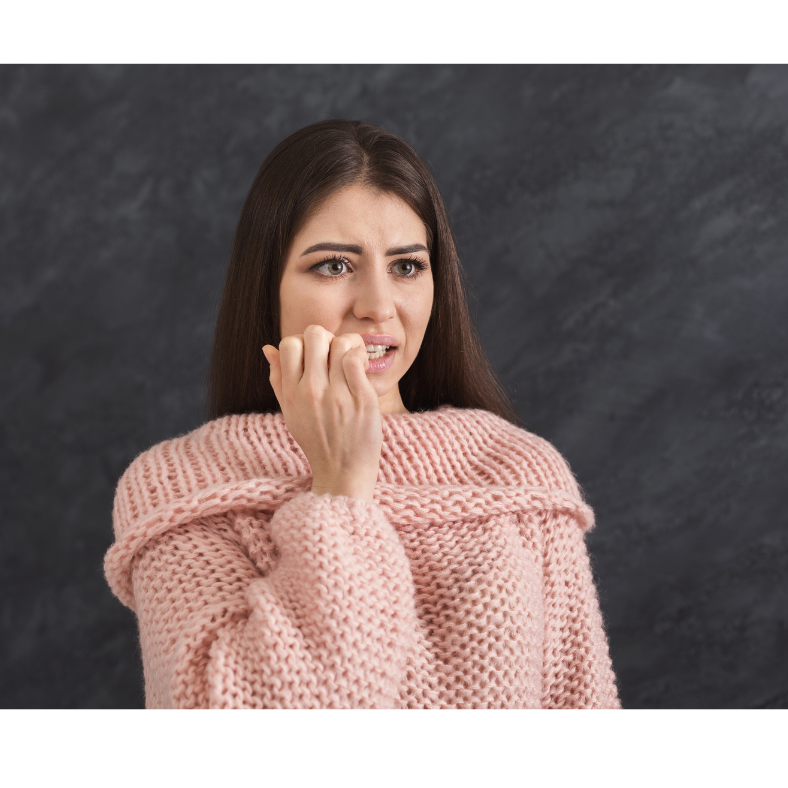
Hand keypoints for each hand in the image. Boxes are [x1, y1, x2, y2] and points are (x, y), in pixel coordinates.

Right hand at [263, 325, 381, 503]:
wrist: (343, 473)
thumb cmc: (319, 441)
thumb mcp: (290, 413)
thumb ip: (278, 379)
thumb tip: (268, 348)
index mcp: (291, 393)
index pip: (289, 343)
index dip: (305, 342)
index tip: (317, 357)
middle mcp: (311, 392)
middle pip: (315, 334)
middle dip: (328, 338)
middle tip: (336, 356)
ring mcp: (336, 395)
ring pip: (341, 342)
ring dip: (349, 346)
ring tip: (352, 362)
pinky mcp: (361, 399)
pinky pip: (357, 360)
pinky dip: (361, 357)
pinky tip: (363, 370)